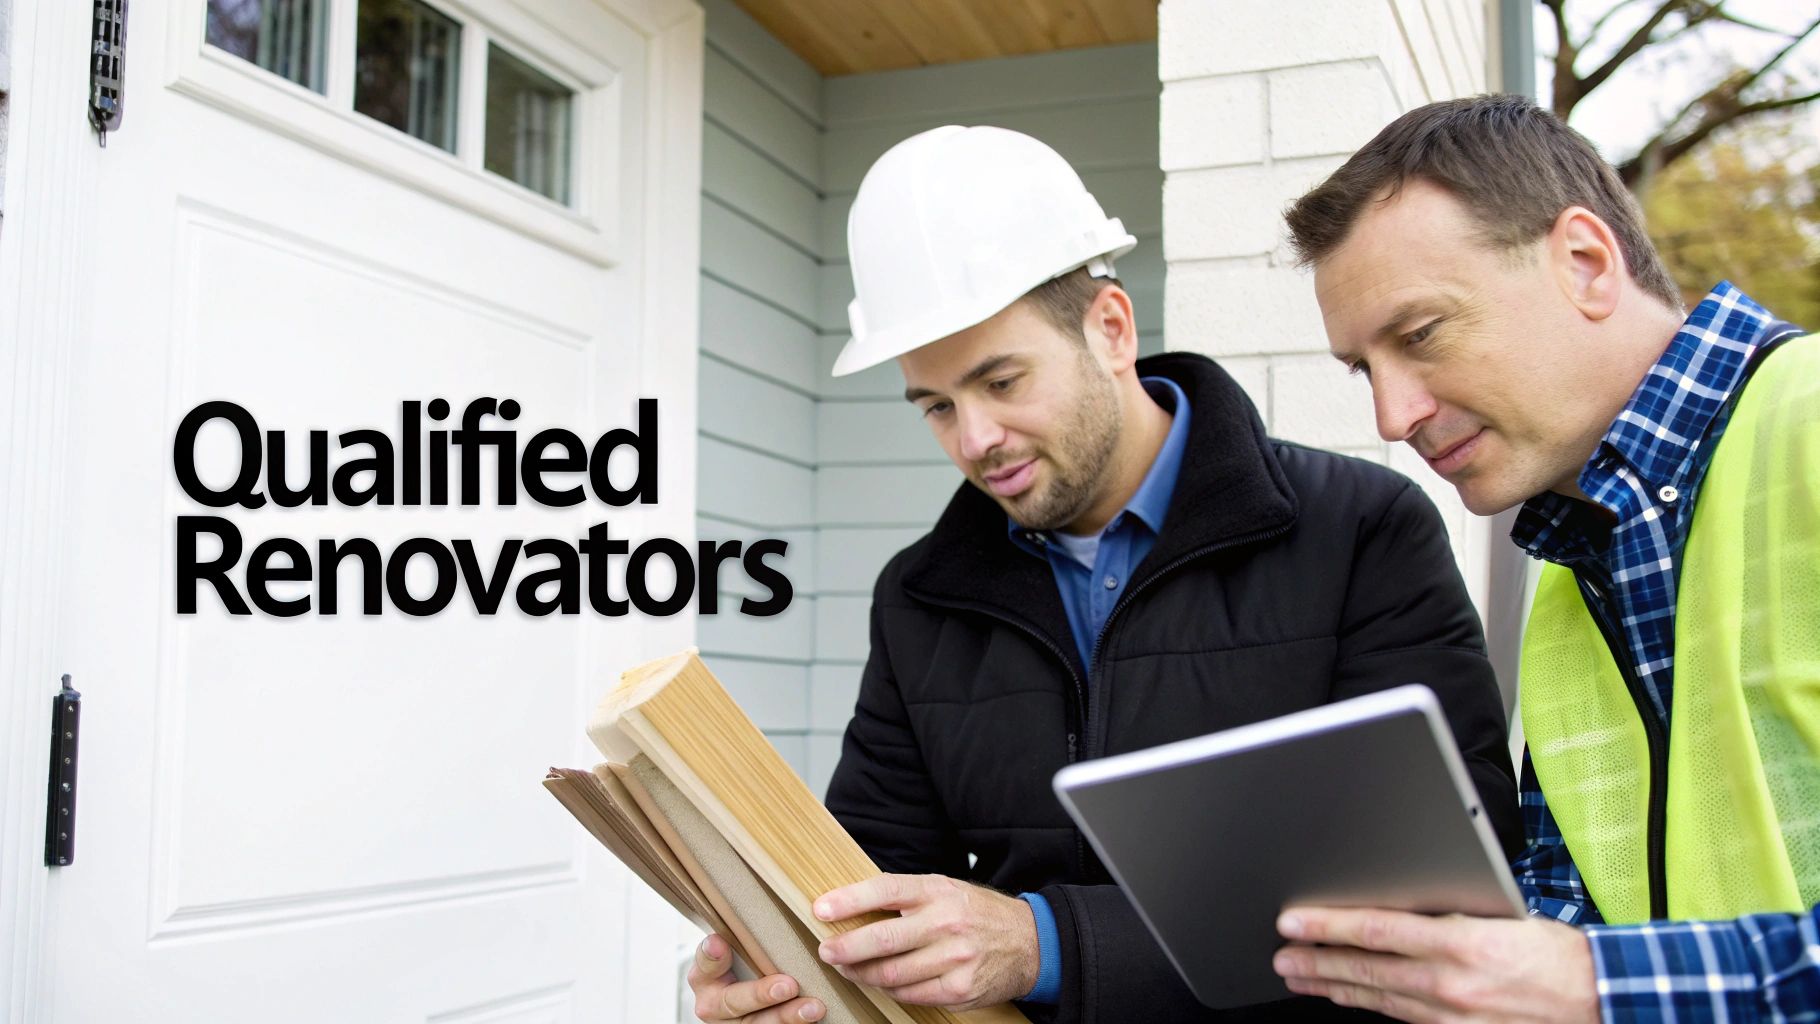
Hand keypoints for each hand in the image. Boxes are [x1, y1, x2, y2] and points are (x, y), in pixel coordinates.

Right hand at [687, 934, 824, 1022]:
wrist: (750, 997)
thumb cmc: (744, 965)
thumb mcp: (735, 950)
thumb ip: (736, 939)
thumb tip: (724, 936)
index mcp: (705, 979)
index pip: (705, 965)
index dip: (712, 956)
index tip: (719, 943)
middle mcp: (714, 1007)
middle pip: (734, 1003)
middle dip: (761, 994)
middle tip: (789, 985)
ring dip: (787, 1017)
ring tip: (814, 1008)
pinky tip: (815, 1019)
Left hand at [813, 873, 1038, 1008]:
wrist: (1029, 942)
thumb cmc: (976, 913)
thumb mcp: (945, 889)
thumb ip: (906, 897)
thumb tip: (852, 905)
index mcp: (938, 891)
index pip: (886, 890)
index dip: (849, 900)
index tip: (821, 909)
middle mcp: (946, 923)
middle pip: (884, 938)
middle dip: (846, 948)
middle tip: (826, 951)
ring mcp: (954, 959)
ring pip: (892, 974)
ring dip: (862, 974)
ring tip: (848, 969)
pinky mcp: (959, 990)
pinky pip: (910, 995)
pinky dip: (889, 990)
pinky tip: (880, 982)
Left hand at [1271, 907, 1598, 1023]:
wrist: (1601, 1001)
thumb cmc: (1557, 954)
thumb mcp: (1501, 916)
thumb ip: (1450, 912)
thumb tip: (1402, 901)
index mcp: (1462, 942)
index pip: (1377, 930)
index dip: (1328, 926)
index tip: (1293, 921)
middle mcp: (1451, 983)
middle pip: (1366, 970)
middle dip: (1317, 961)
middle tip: (1281, 955)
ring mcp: (1453, 1016)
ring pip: (1378, 998)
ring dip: (1334, 987)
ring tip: (1299, 976)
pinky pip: (1403, 1019)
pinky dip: (1370, 1007)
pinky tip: (1346, 999)